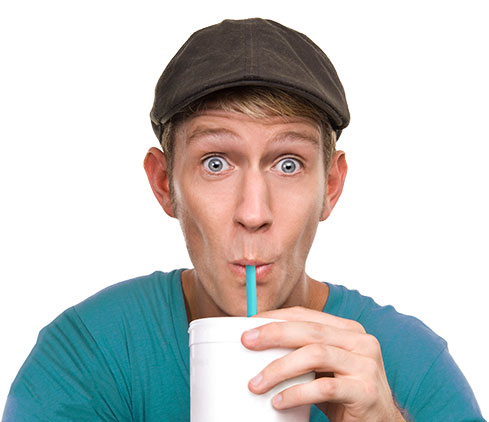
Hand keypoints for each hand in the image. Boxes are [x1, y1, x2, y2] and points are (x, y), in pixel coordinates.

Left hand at [241, 306, 405, 421]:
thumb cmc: (345, 393)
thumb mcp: (325, 366)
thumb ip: (304, 351)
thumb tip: (259, 342)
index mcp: (349, 330)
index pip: (307, 315)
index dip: (277, 317)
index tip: (250, 323)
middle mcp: (361, 341)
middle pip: (310, 330)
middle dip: (274, 333)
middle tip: (246, 341)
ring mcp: (366, 365)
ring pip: (315, 354)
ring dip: (280, 368)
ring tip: (256, 383)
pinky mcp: (365, 391)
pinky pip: (324, 387)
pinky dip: (296, 393)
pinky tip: (279, 401)